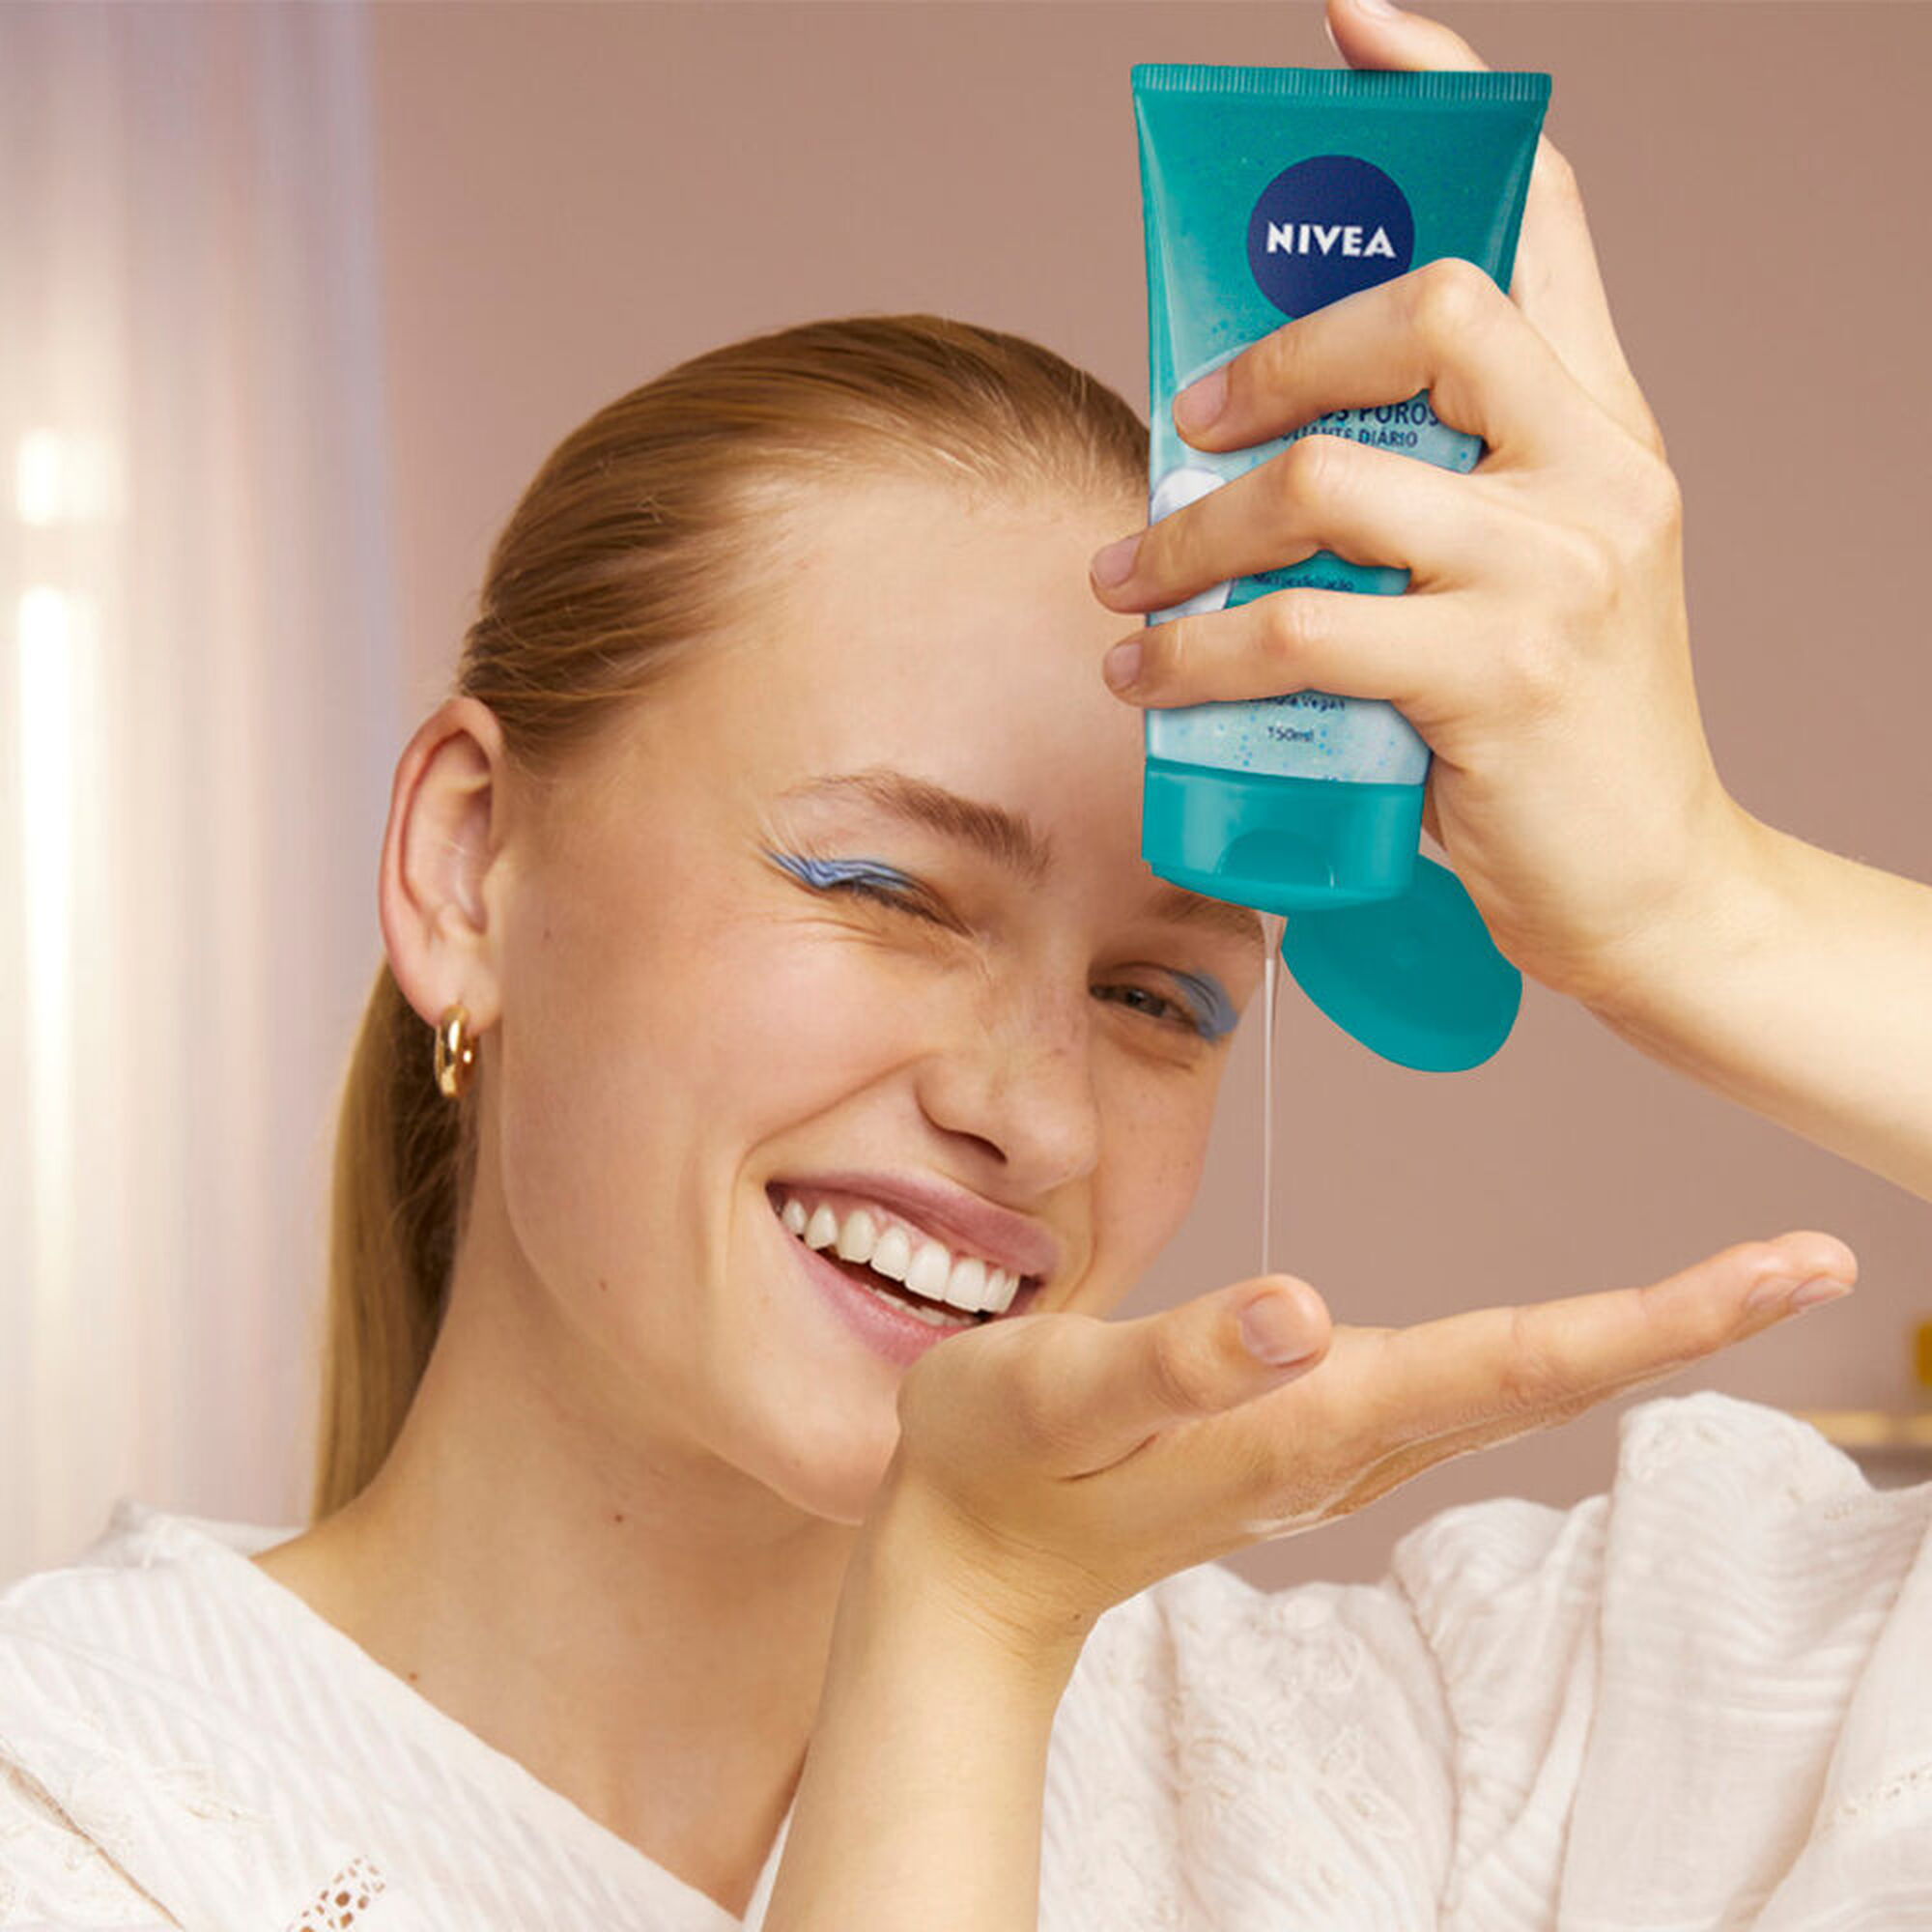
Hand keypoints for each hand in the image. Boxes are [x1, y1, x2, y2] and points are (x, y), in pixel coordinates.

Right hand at [881, 1231, 1855, 1657]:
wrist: (974, 1567)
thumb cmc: (999, 1462)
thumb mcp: (1056, 1396)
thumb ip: (1179, 1361)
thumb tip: (1305, 1308)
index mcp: (1308, 1419)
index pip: (1513, 1364)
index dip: (1651, 1316)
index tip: (1779, 1271)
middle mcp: (1350, 1442)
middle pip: (1546, 1377)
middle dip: (1687, 1319)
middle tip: (1816, 1258)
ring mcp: (1339, 1452)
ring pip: (1516, 1387)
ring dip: (1638, 1334)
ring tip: (1741, 1282)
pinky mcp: (1312, 1440)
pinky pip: (1465, 1391)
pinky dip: (1555, 1352)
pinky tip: (1587, 1332)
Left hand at [1090, 0, 1750, 1007]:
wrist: (1645, 888)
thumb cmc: (1551, 738)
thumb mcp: (1519, 585)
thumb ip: (1427, 502)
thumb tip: (1255, 462)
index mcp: (1606, 423)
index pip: (1546, 214)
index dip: (1448, 99)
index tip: (1352, 30)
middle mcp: (1599, 468)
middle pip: (1429, 308)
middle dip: (1273, 354)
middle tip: (1187, 422)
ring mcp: (1557, 569)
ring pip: (1329, 480)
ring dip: (1194, 531)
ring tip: (1130, 586)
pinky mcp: (1498, 677)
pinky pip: (1298, 629)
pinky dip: (1196, 652)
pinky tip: (1150, 680)